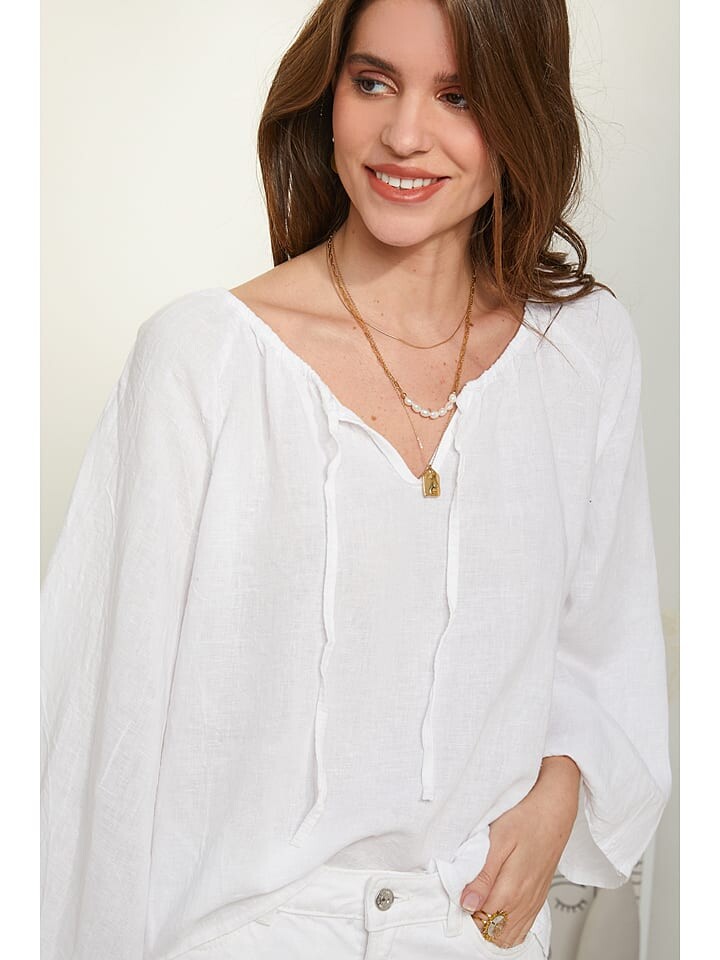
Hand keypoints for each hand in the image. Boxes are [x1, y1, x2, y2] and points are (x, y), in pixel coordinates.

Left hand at [460, 756, 580, 947]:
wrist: (553, 813)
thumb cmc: (525, 821)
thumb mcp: (497, 842)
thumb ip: (482, 876)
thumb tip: (467, 903)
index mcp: (510, 890)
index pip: (480, 922)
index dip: (464, 915)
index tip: (456, 900)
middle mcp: (523, 902)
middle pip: (494, 933)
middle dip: (476, 924)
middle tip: (466, 901)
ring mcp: (532, 903)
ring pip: (508, 935)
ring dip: (491, 927)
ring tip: (479, 905)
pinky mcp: (538, 900)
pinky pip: (522, 929)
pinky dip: (507, 929)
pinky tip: (497, 913)